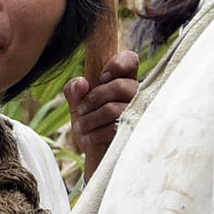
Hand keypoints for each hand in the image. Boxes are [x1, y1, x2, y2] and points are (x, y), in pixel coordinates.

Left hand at [65, 50, 138, 165]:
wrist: (96, 153)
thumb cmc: (90, 121)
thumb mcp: (77, 103)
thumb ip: (74, 89)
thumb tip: (81, 83)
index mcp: (124, 80)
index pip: (131, 60)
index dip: (117, 64)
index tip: (100, 78)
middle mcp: (137, 94)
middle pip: (120, 86)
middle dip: (94, 98)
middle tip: (80, 110)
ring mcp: (139, 114)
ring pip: (115, 108)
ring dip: (90, 119)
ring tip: (79, 127)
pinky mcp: (135, 133)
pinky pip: (115, 128)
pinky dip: (95, 133)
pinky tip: (87, 139)